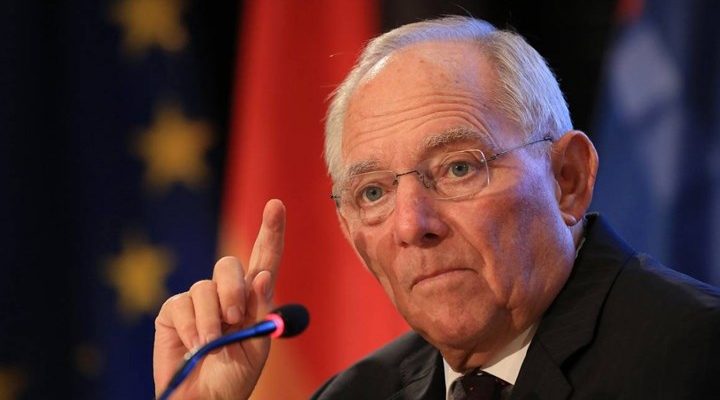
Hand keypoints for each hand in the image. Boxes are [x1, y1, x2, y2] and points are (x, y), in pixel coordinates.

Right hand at [153, 199, 285, 398]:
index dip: (271, 231)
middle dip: (232, 289)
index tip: (276, 205)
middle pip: (230, 265)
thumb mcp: (257, 346)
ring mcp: (198, 301)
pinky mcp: (173, 312)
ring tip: (212, 343)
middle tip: (234, 318)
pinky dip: (190, 326)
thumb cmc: (233, 378)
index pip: (265, 258)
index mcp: (253, 300)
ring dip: (211, 318)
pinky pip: (182, 304)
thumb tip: (261, 275)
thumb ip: (260, 311)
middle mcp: (226, 294)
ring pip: (205, 287)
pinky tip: (194, 345)